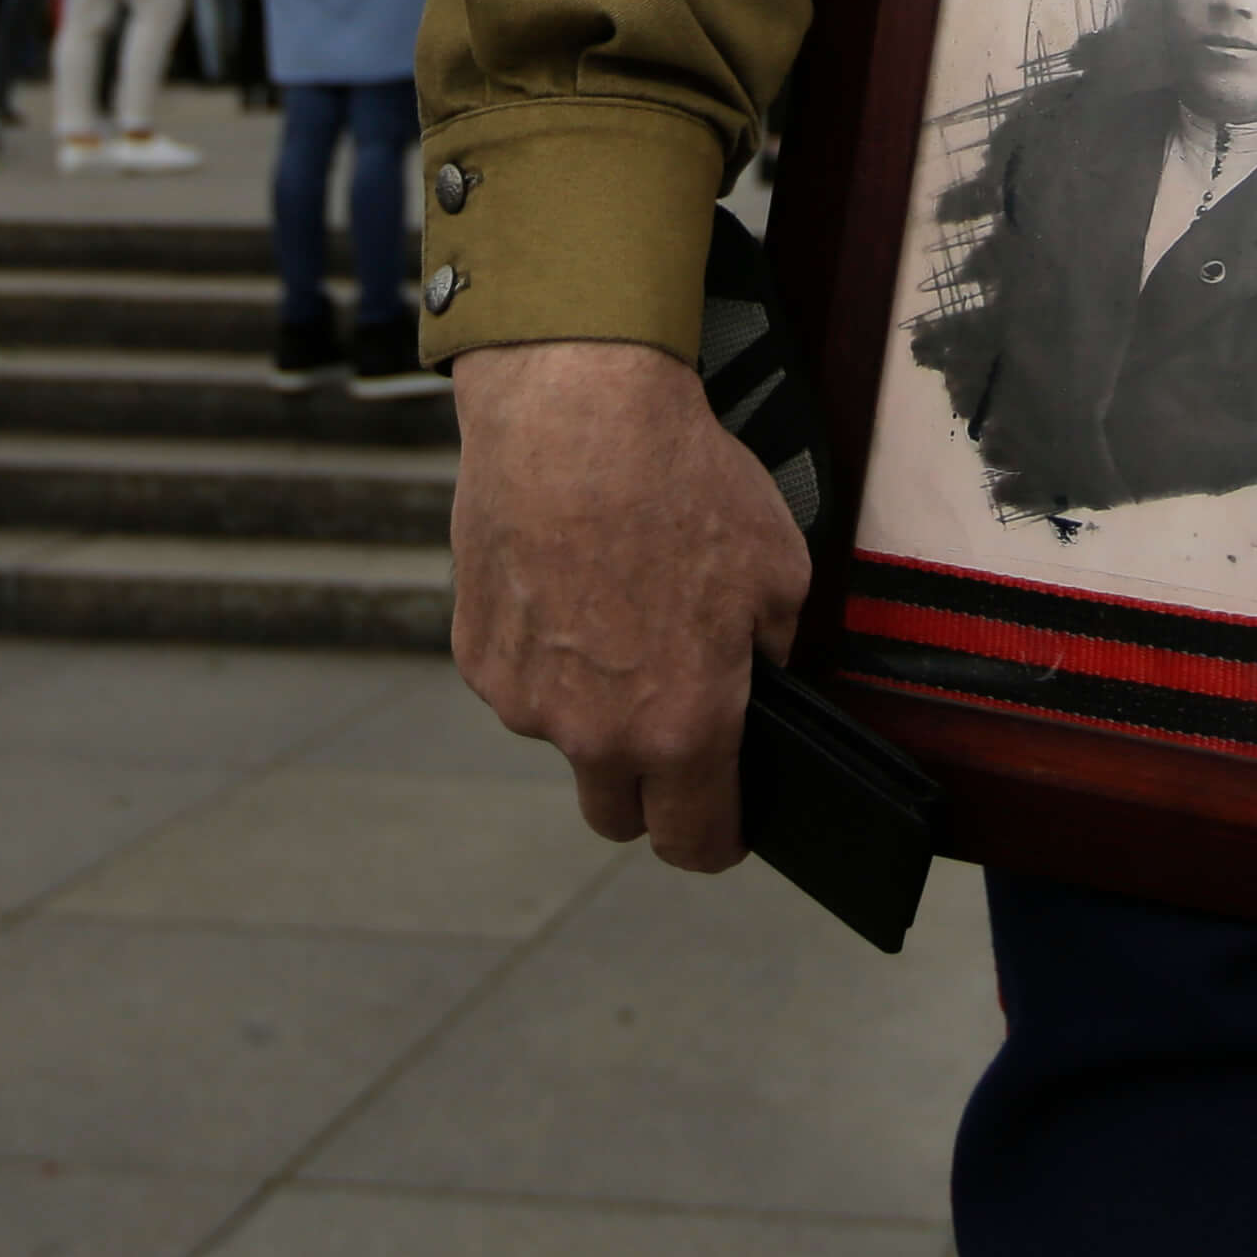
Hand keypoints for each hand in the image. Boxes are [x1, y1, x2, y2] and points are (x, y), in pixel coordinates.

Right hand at [449, 335, 806, 872]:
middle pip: (617, 814)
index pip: (695, 844)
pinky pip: (520, 683)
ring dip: (588, 708)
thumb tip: (757, 684)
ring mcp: (526, 700)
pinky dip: (544, 656)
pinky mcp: (477, 656)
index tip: (723, 823)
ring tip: (612, 614)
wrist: (575, 412)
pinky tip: (564, 586)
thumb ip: (770, 655)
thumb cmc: (682, 483)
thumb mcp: (779, 571)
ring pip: (564, 739)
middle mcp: (595, 733)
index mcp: (683, 727)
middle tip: (669, 723)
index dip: (716, 841)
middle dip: (647, 790)